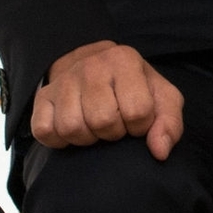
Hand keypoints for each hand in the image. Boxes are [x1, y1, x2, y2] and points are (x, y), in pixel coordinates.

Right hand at [31, 40, 185, 157]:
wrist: (94, 66)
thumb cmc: (133, 88)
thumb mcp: (161, 98)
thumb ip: (169, 123)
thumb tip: (159, 151)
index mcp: (124, 60)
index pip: (137, 112)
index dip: (140, 126)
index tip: (137, 119)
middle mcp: (91, 66)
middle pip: (103, 122)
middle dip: (113, 132)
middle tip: (115, 123)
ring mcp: (63, 81)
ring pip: (73, 128)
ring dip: (88, 137)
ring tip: (95, 126)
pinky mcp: (42, 98)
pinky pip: (46, 132)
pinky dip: (60, 140)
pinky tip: (74, 129)